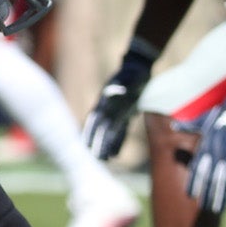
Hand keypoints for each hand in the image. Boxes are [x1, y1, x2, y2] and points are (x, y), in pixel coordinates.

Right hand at [84, 44, 155, 159]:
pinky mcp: (125, 114)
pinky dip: (117, 142)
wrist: (138, 66)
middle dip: (98, 144)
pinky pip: (120, 131)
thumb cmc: (133, 73)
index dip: (91, 134)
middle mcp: (108, 109)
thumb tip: (112, 92)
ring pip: (109, 132)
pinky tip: (116, 154)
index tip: (87, 147)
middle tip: (96, 160)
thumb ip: (121, 85)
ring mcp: (115, 112)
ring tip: (104, 160)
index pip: (96, 121)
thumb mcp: (129, 78)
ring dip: (106, 145)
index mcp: (106, 102)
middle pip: (101, 129)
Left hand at [185, 84, 225, 212]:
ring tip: (219, 209)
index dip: (194, 183)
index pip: (197, 169)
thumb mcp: (202, 121)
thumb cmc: (220, 115)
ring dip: (223, 197)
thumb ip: (187, 127)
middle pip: (211, 180)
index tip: (190, 195)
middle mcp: (218, 155)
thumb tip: (174, 126)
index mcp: (206, 148)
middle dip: (208, 195)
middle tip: (206, 209)